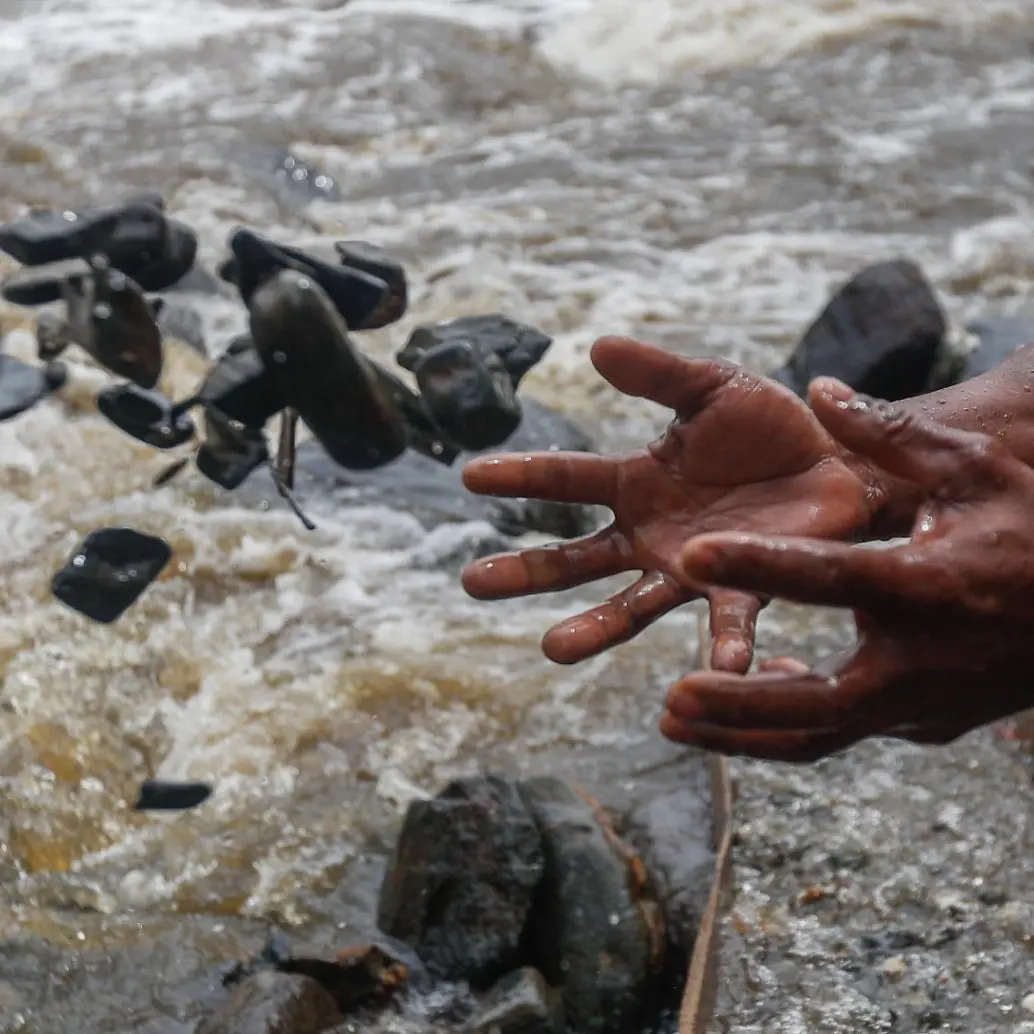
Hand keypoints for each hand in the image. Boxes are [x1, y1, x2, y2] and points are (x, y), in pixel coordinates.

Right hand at [460, 337, 880, 671]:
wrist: (839, 461)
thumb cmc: (770, 426)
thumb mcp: (712, 388)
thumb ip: (659, 375)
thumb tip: (595, 347)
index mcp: (635, 480)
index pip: (565, 479)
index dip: (519, 476)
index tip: (470, 475)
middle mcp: (648, 533)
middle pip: (575, 557)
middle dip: (525, 571)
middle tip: (472, 582)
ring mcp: (688, 568)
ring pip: (629, 605)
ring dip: (593, 628)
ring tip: (551, 648)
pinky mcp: (740, 586)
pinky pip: (728, 619)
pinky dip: (723, 645)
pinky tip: (723, 668)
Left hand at [663, 378, 1033, 760]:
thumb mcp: (975, 472)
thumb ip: (893, 436)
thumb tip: (819, 390)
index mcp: (932, 583)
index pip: (832, 575)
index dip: (759, 564)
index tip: (692, 553)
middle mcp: (924, 658)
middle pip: (819, 702)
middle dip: (739, 707)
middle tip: (670, 696)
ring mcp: (925, 704)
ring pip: (821, 736)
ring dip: (742, 735)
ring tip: (672, 719)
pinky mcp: (924, 726)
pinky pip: (844, 728)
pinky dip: (789, 721)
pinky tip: (746, 693)